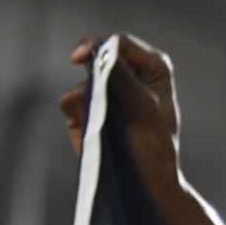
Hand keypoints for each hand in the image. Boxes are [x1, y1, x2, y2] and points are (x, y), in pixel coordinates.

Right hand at [57, 33, 180, 184]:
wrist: (146, 182)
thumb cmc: (155, 147)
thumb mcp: (143, 110)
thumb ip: (123, 80)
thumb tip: (99, 54)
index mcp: (151, 68)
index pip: (121, 42)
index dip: (99, 44)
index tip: (80, 58)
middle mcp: (126, 74)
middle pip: (96, 52)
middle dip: (88, 66)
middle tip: (80, 71)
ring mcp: (105, 90)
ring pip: (81, 79)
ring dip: (87, 97)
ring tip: (108, 123)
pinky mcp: (86, 108)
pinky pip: (70, 100)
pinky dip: (76, 111)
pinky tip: (93, 129)